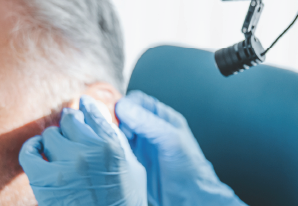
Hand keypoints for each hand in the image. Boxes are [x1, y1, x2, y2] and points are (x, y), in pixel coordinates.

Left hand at [19, 96, 146, 205]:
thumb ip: (117, 141)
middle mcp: (88, 150)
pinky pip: (29, 152)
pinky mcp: (45, 180)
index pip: (93, 111)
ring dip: (54, 141)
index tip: (83, 107)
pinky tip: (37, 151)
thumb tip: (100, 117)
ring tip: (58, 151)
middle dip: (71, 125)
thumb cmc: (124, 202)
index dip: (87, 107)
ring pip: (50, 135)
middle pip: (70, 119)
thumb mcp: (132, 168)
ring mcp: (65, 165)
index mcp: (112, 145)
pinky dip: (31, 149)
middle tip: (71, 136)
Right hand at [116, 91, 245, 205]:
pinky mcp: (134, 161)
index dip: (125, 104)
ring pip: (119, 131)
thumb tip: (124, 107)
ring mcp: (142, 146)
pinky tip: (111, 151)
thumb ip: (149, 122)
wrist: (189, 199)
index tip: (114, 113)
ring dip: (111, 132)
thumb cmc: (189, 170)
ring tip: (109, 139)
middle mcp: (151, 130)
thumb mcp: (171, 140)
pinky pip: (118, 148)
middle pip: (125, 115)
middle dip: (114, 118)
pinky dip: (111, 147)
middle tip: (109, 126)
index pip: (139, 101)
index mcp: (163, 118)